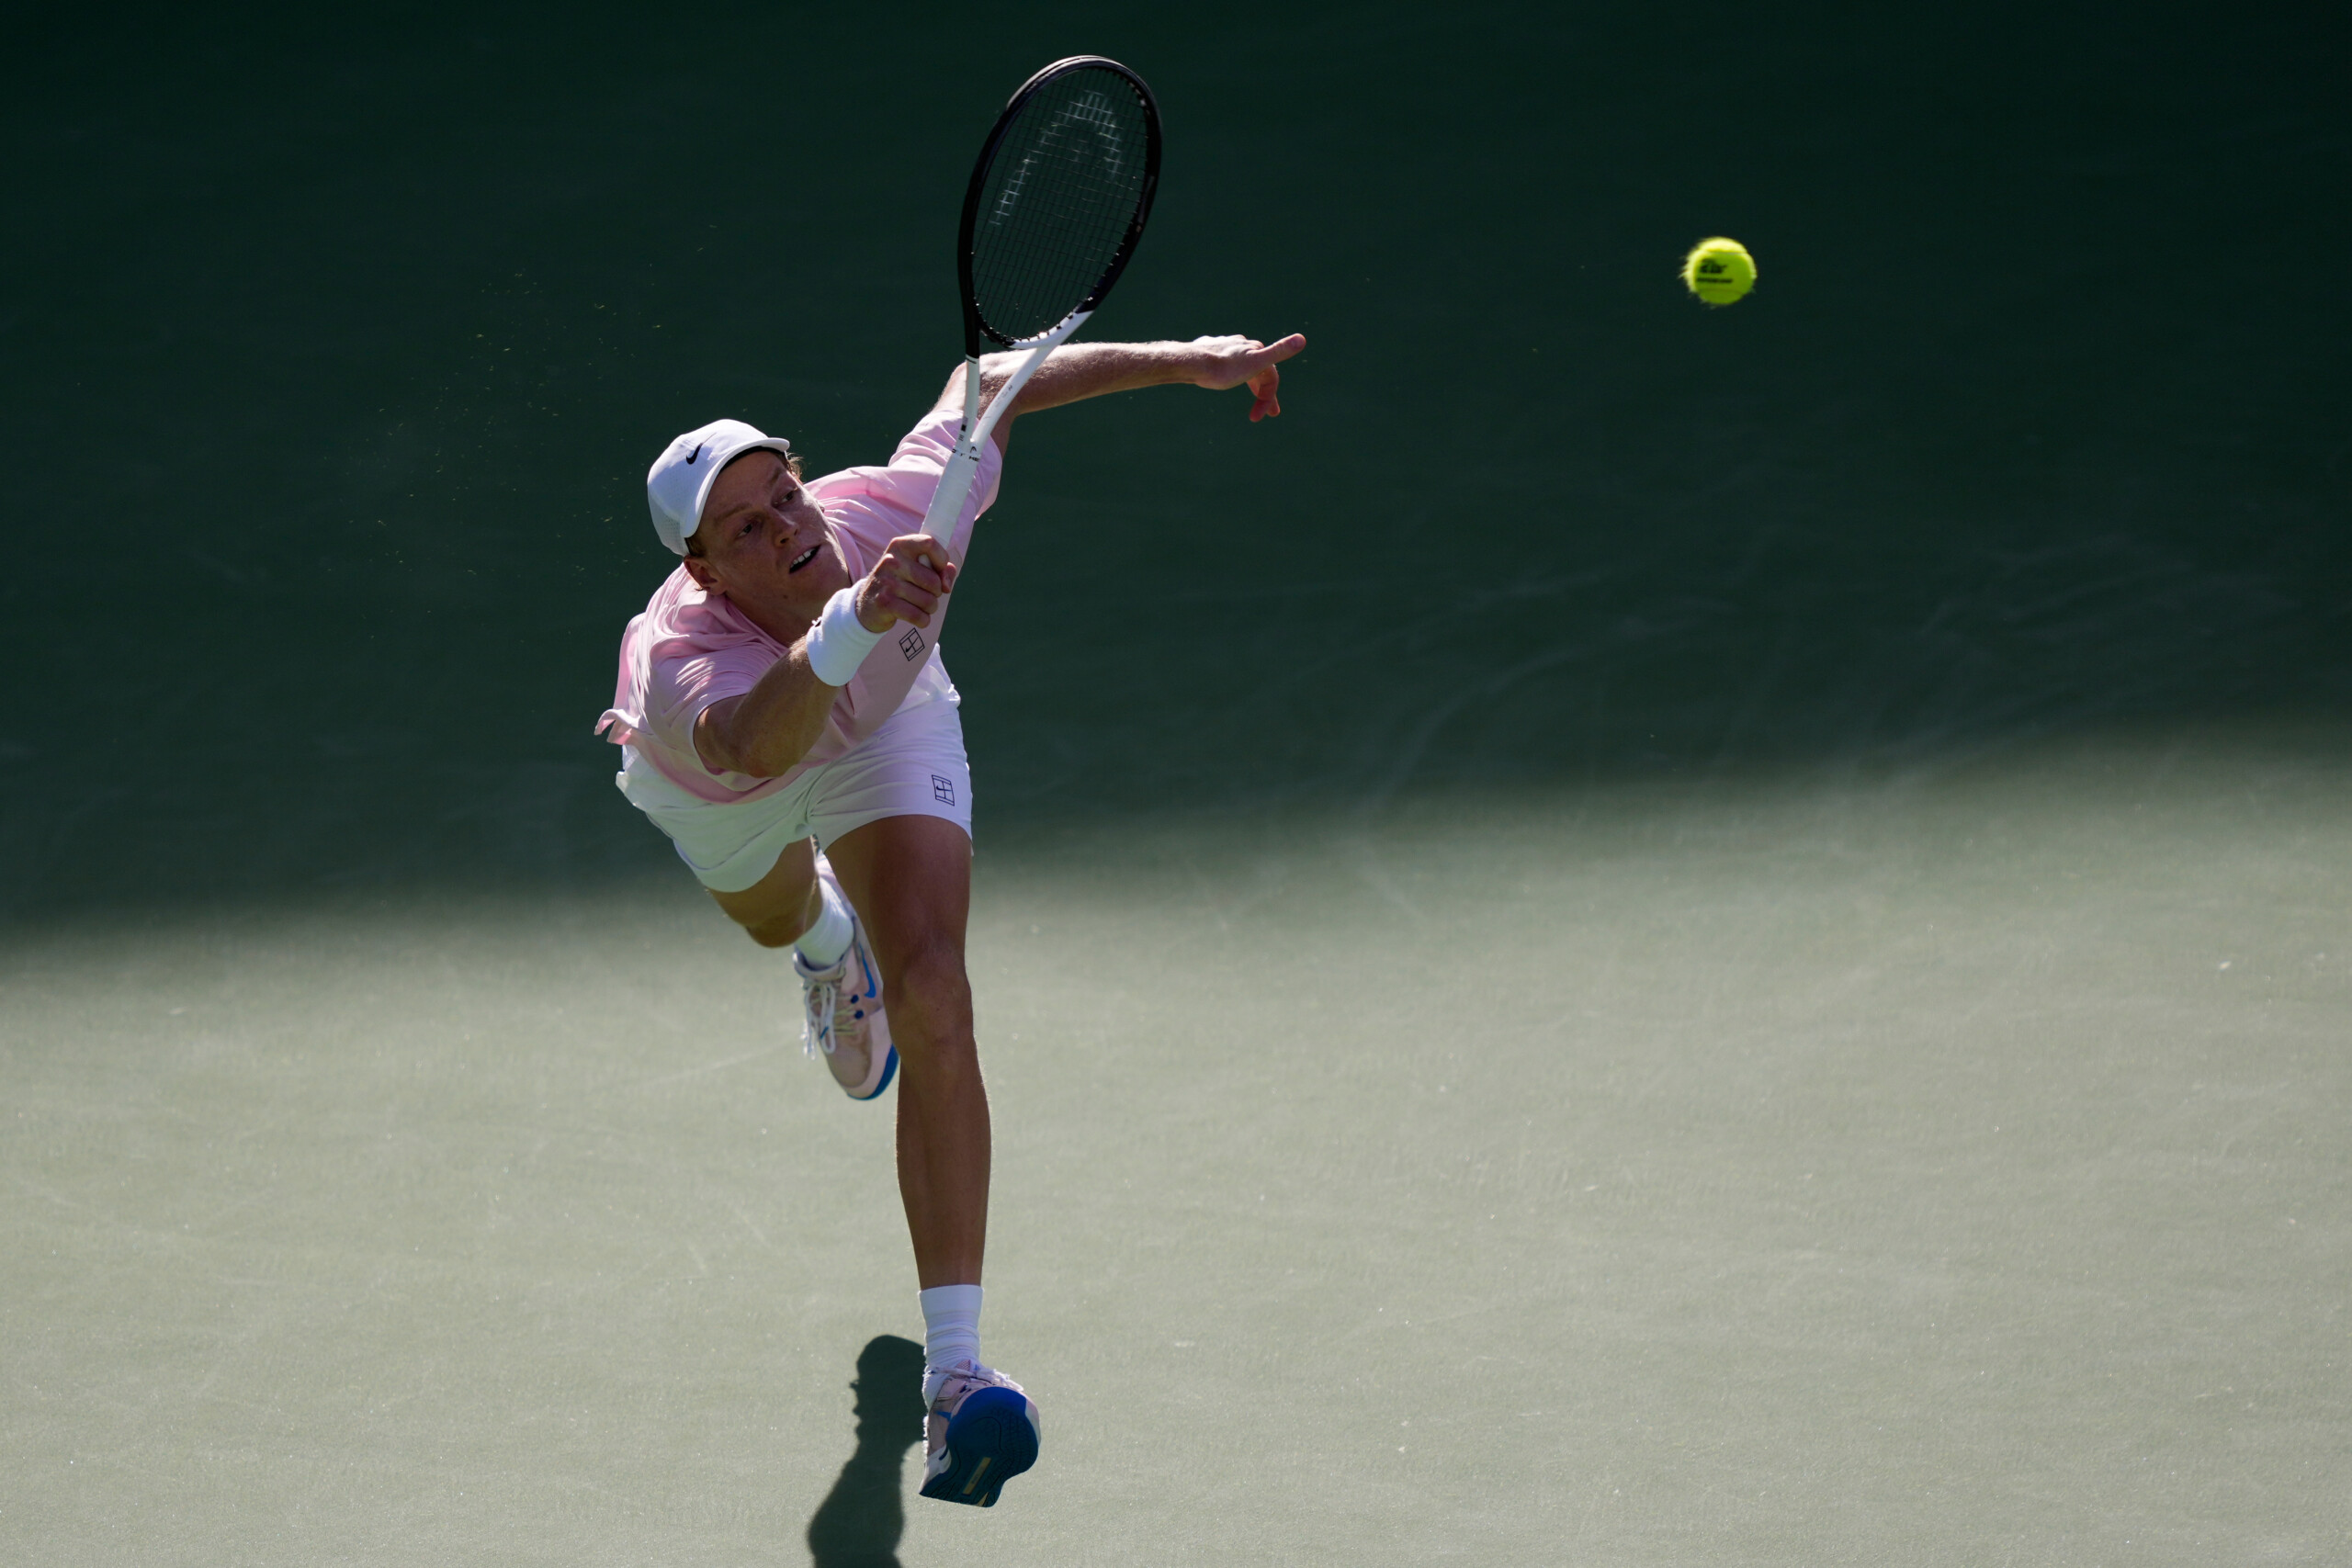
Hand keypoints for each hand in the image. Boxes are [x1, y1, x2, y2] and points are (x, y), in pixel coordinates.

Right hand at [854, 534, 958, 631]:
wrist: (867, 605)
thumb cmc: (899, 583)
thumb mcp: (916, 568)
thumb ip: (941, 569)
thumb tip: (946, 584)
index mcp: (900, 545)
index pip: (929, 543)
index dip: (942, 560)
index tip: (940, 572)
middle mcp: (891, 561)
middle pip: (933, 580)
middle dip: (937, 592)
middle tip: (927, 593)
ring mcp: (887, 582)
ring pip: (928, 601)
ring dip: (930, 608)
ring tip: (920, 606)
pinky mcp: (885, 603)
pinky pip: (918, 615)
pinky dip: (923, 620)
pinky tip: (917, 618)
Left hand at [1189, 332, 1305, 421]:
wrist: (1191, 363)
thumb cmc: (1223, 368)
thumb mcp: (1255, 363)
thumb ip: (1278, 352)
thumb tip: (1302, 338)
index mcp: (1255, 350)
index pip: (1270, 377)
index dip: (1268, 398)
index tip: (1257, 417)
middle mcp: (1241, 345)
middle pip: (1256, 372)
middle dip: (1259, 393)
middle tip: (1259, 414)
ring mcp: (1223, 346)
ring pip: (1238, 364)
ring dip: (1242, 380)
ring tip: (1237, 388)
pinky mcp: (1207, 349)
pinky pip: (1220, 360)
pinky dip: (1223, 371)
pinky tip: (1215, 375)